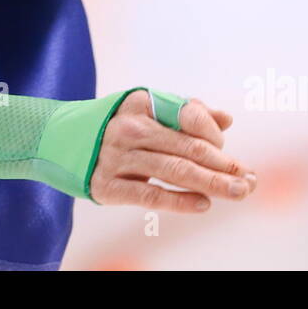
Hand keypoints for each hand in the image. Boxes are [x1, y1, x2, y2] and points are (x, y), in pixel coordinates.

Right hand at [89, 91, 255, 211]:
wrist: (58, 140)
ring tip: (239, 192)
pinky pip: (152, 194)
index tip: (225, 150)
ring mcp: (117, 157)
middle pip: (189, 148)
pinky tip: (204, 204)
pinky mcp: (108, 186)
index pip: (190, 117)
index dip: (214, 134)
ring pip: (176, 171)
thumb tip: (226, 119)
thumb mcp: (145, 110)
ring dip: (213, 184)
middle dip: (225, 166)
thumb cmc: (115, 125)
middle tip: (249, 180)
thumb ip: (186, 112)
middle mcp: (130, 128)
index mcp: (142, 104)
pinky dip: (181, 201)